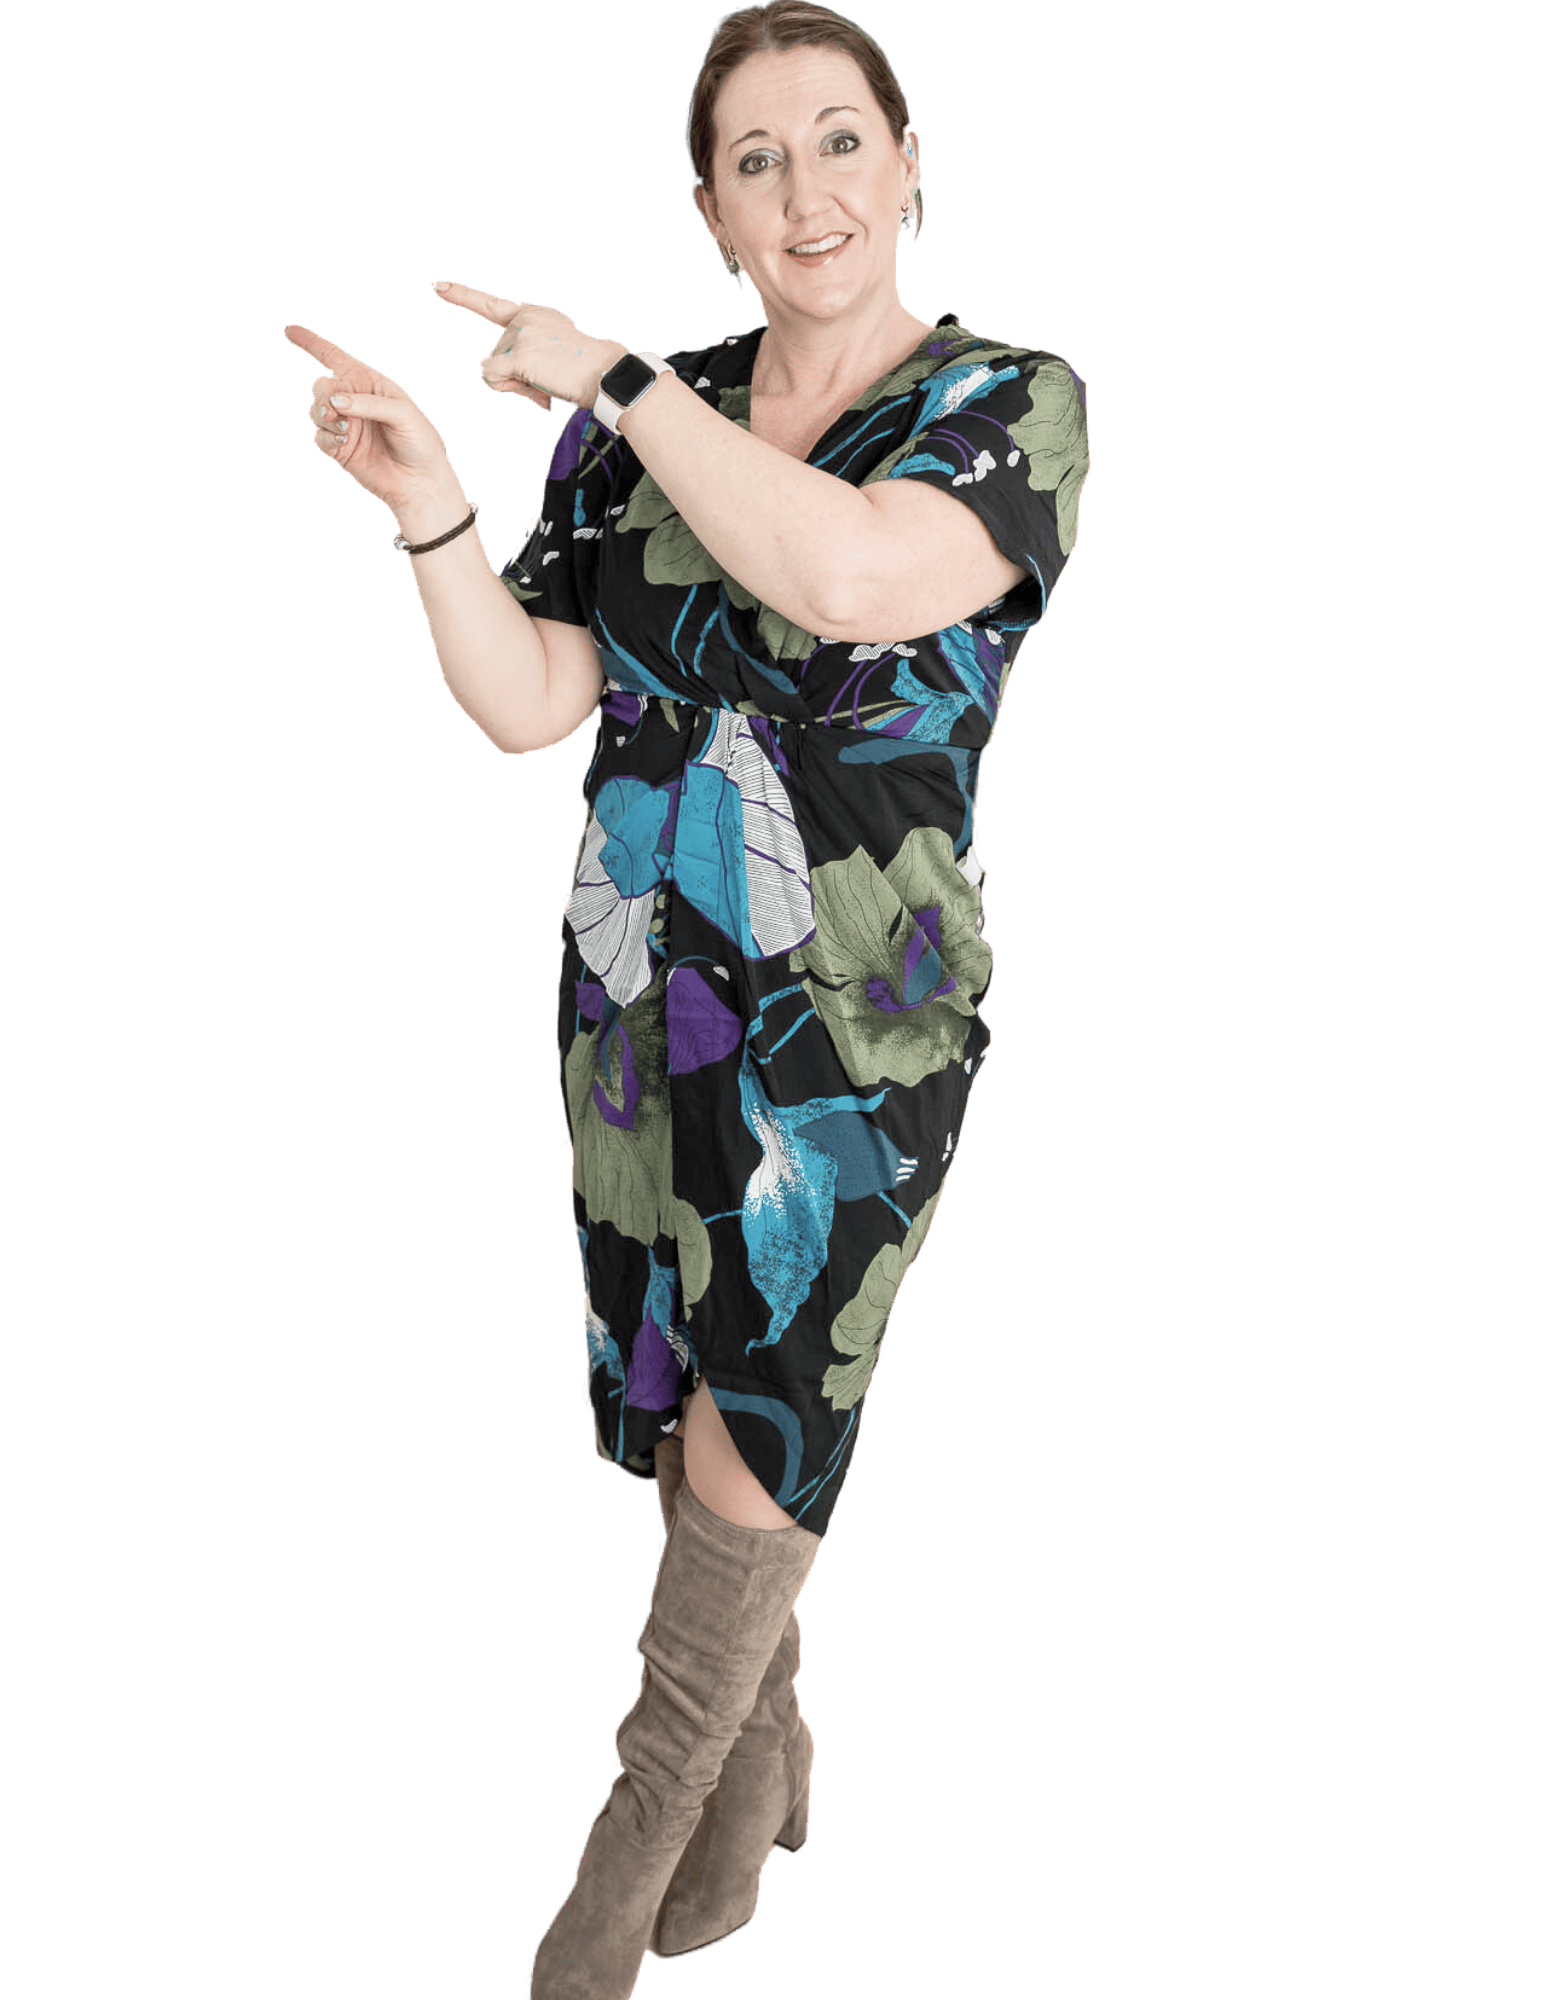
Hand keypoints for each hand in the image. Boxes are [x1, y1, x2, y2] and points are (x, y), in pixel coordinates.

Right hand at [283, 322, 455, 517]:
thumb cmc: (420, 441)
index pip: (334, 356)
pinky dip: (326, 435)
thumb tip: (334, 402)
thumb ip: (369, 403)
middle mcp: (353, 400)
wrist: (421, 482)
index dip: (311, 342)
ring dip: (323, 415)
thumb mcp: (403, 413)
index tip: (289, 330)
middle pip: (321, 386)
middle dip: (323, 394)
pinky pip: (319, 436)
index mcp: (369, 382)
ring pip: (316, 411)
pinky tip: (342, 439)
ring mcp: (345, 424)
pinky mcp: (339, 448)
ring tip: (342, 427)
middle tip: (333, 409)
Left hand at [429, 282, 625, 411]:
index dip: (461, 296)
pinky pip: (492, 379)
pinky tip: (537, 391)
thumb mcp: (553, 355)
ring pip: (492, 370)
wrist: (606, 373)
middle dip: (513, 377)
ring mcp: (520, 333)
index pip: (490, 304)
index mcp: (532, 314)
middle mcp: (523, 317)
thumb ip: (527, 358)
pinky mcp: (518, 354)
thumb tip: (502, 378)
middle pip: (494, 356)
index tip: (437, 286)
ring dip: (515, 386)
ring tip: (546, 385)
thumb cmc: (586, 371)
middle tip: (544, 383)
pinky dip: (510, 391)